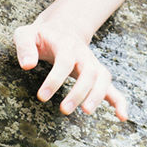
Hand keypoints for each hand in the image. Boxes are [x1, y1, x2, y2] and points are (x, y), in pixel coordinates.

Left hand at [14, 18, 129, 122]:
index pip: (65, 62)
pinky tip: (121, 117)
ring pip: (102, 79)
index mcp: (66, 44)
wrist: (61, 29)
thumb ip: (24, 47)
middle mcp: (83, 54)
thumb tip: (27, 65)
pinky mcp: (96, 75)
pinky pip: (112, 88)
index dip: (54, 80)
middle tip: (64, 110)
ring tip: (86, 111)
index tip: (41, 97)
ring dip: (97, 96)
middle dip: (78, 92)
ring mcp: (92, 64)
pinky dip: (119, 101)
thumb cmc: (40, 36)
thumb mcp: (25, 34)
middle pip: (88, 72)